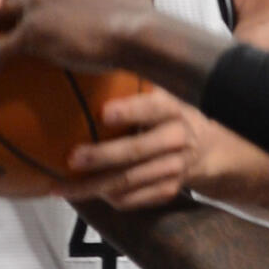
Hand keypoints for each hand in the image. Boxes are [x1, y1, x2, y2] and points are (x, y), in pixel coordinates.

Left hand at [55, 89, 208, 208]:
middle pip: (136, 151)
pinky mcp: (167, 191)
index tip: (104, 112)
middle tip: (71, 158)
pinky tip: (81, 194)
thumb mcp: (162, 95)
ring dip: (92, 186)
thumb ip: (135, 87)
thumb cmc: (169, 115)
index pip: (152, 108)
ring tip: (60, 187)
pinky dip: (103, 198)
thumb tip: (89, 68)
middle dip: (102, 156)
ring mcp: (174, 168)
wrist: (208, 149)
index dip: (130, 111)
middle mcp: (176, 139)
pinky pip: (130, 199)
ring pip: (128, 181)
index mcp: (172, 109)